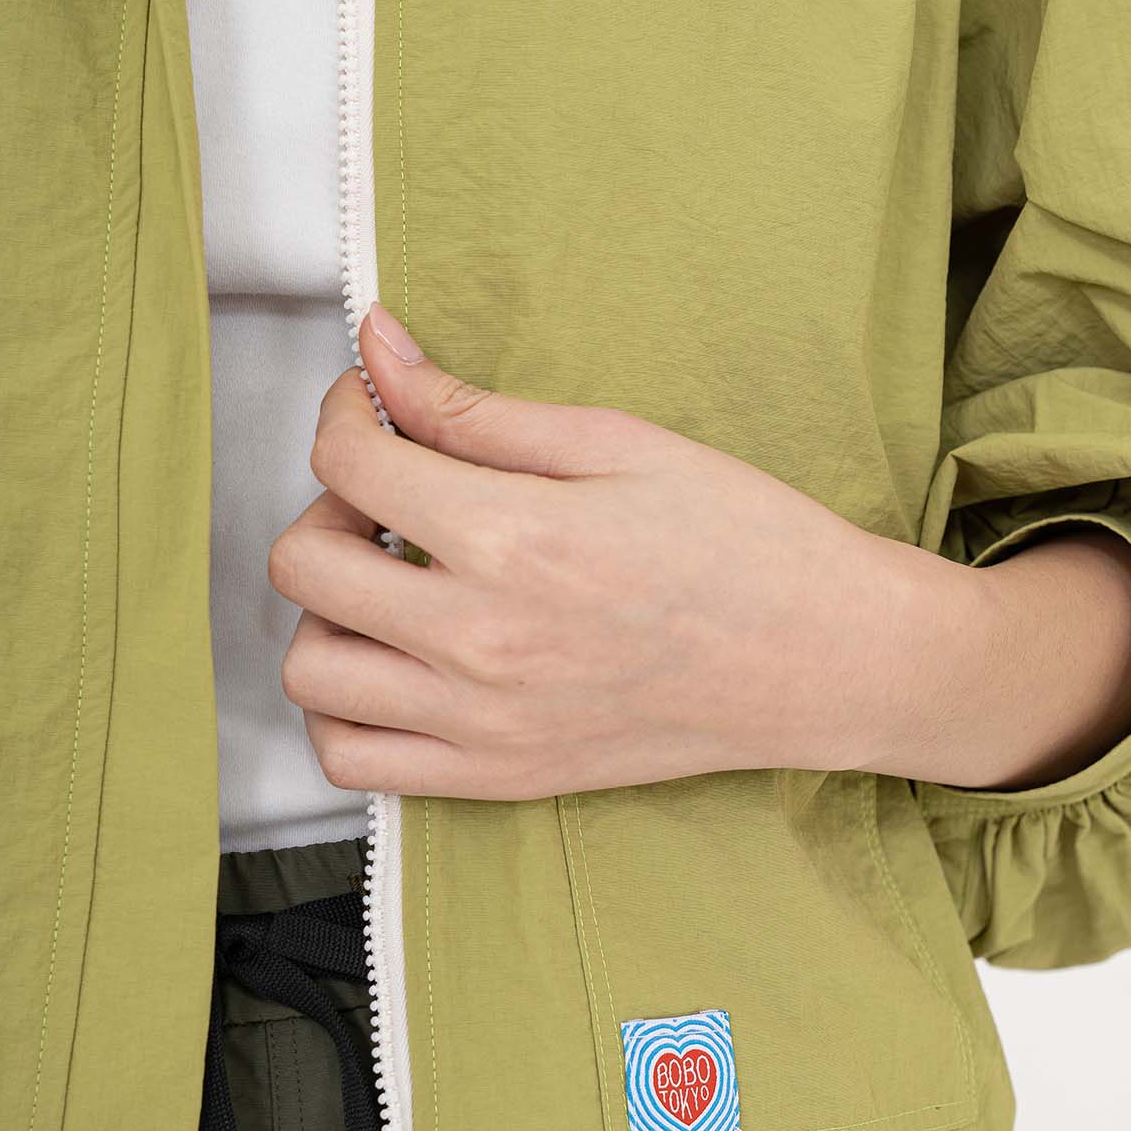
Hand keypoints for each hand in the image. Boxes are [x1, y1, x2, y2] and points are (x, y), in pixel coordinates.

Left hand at [268, 305, 1130, 799]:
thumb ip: (478, 409)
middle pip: (303, 564)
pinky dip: (347, 712)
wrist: (826, 662)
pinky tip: (399, 666)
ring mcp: (483, 723)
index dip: (348, 411)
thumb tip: (378, 352)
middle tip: (390, 495)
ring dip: (329, 612)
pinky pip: (355, 762)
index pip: (347, 461)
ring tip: (394, 585)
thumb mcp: (619, 443)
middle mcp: (480, 641)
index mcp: (512, 539)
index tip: (380, 406)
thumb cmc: (746, 542)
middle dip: (328, 506)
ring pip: (311, 670)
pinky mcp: (500, 778)